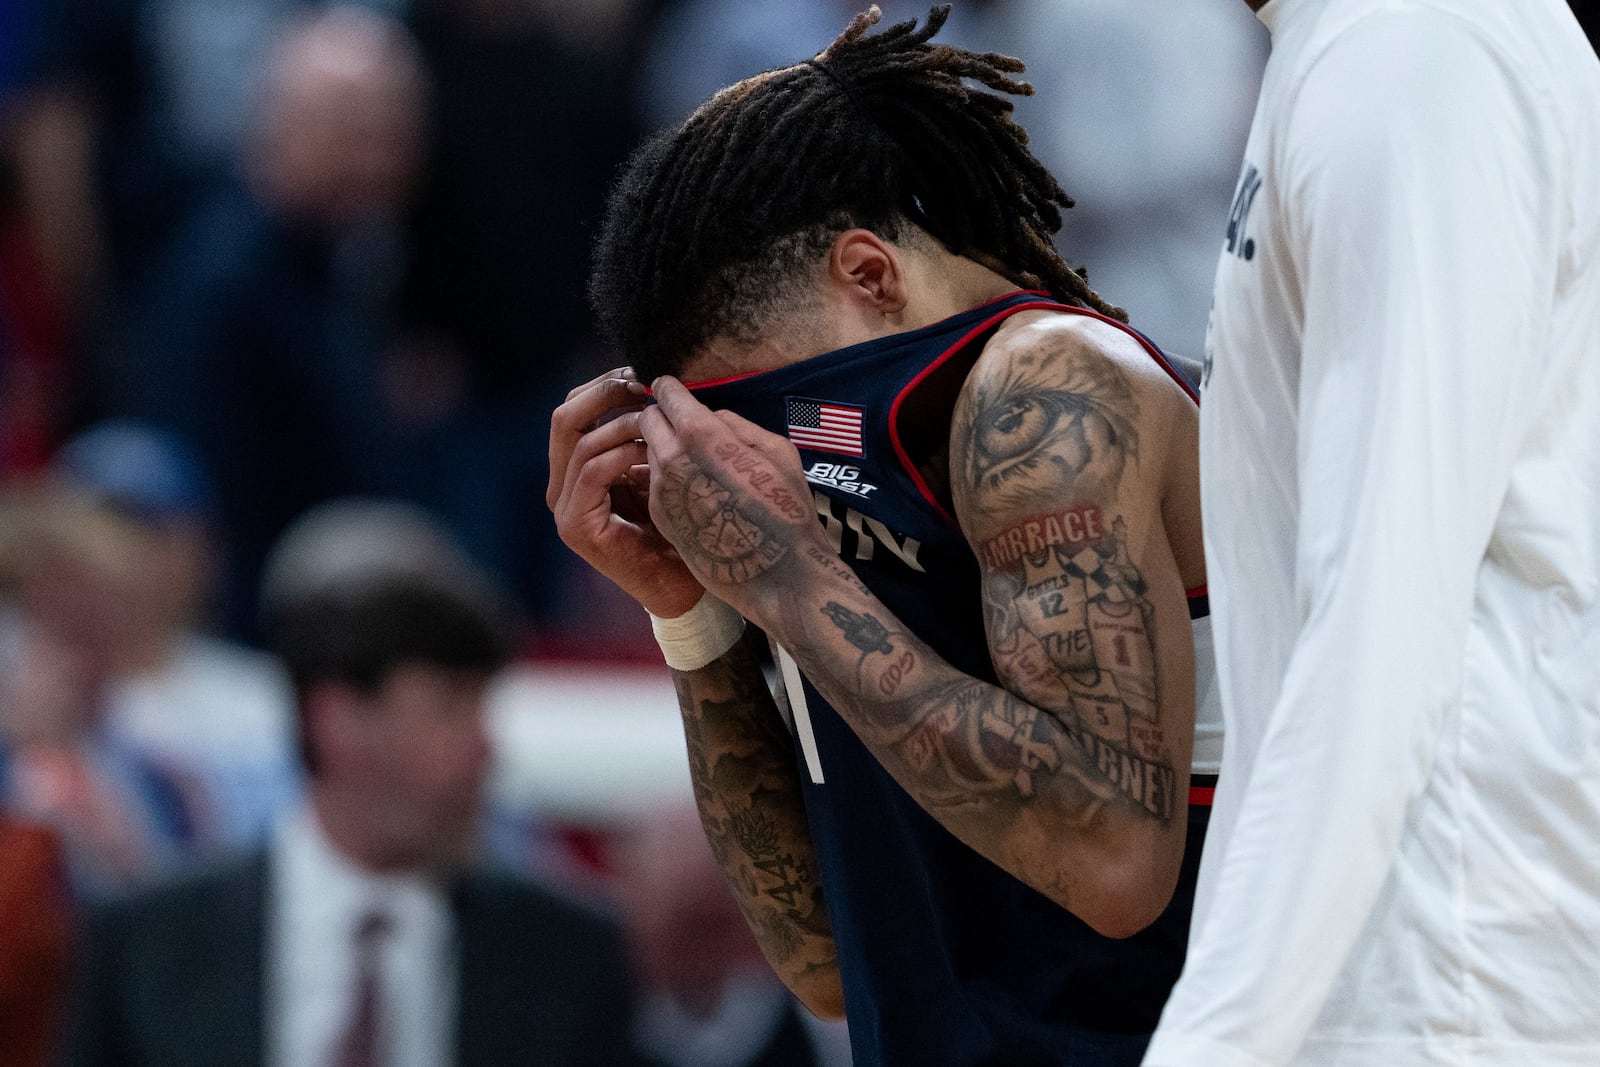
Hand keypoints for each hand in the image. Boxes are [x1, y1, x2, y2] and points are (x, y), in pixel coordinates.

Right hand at [547, 368, 703, 617]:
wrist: (683, 586)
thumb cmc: (680, 526)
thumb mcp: (659, 467)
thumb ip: (643, 435)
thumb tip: (653, 385)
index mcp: (575, 468)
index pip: (572, 408)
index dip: (603, 384)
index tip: (641, 374)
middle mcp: (562, 485)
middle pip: (564, 416)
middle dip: (605, 393)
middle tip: (643, 386)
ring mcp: (564, 507)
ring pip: (580, 440)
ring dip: (623, 424)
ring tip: (657, 425)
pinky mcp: (576, 526)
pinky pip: (592, 471)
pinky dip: (622, 454)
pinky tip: (651, 453)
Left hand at [639, 377, 823, 622]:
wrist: (778, 578)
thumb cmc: (788, 512)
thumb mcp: (779, 453)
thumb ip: (737, 426)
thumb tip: (711, 418)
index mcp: (702, 437)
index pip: (666, 394)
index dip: (671, 390)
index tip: (676, 392)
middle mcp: (672, 460)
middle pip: (648, 421)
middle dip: (662, 417)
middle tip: (682, 424)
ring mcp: (661, 492)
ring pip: (650, 452)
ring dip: (664, 449)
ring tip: (693, 461)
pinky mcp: (660, 518)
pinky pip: (655, 482)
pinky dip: (668, 478)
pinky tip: (695, 491)